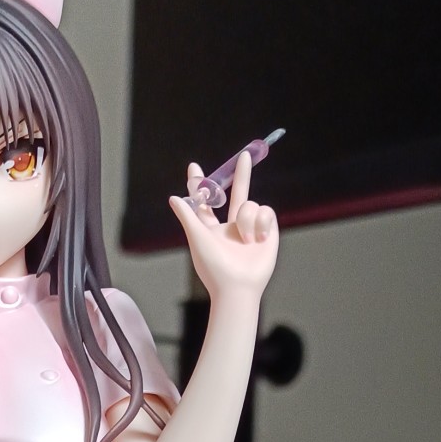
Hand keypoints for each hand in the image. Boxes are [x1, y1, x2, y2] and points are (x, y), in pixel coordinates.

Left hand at [168, 148, 278, 301]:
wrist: (239, 286)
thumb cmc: (214, 267)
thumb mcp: (198, 238)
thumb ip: (188, 216)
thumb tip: (173, 198)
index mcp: (211, 227)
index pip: (204, 201)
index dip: (199, 184)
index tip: (193, 167)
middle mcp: (231, 225)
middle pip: (236, 192)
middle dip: (240, 174)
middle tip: (244, 155)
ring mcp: (250, 227)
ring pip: (250, 203)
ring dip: (247, 220)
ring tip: (246, 241)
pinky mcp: (267, 230)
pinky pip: (266, 210)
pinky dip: (262, 224)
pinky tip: (259, 240)